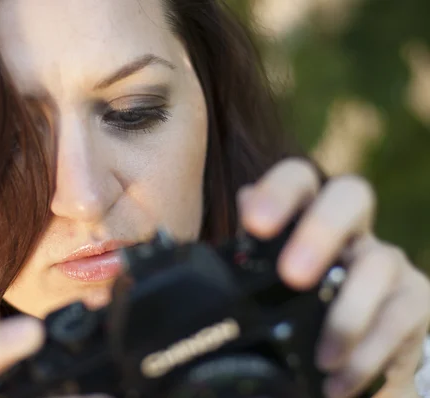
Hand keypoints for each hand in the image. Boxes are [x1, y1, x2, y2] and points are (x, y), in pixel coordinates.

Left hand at [237, 158, 429, 397]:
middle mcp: (349, 230)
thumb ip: (250, 248)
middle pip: (350, 196)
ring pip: (378, 264)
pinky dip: (368, 354)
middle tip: (292, 276)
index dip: (279, 191)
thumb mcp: (261, 281)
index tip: (254, 224)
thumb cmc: (292, 309)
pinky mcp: (413, 299)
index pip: (298, 179)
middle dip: (321, 230)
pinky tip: (340, 380)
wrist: (342, 354)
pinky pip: (400, 317)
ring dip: (348, 314)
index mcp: (304, 218)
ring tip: (322, 358)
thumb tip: (242, 200)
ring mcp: (384, 261)